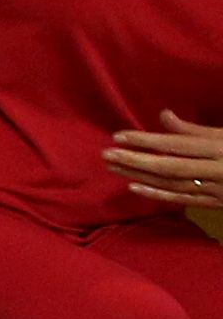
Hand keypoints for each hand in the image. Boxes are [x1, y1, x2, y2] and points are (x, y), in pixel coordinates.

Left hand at [105, 108, 222, 210]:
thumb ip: (194, 130)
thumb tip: (164, 115)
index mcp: (218, 149)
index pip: (176, 144)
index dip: (146, 141)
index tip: (118, 137)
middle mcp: (216, 170)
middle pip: (169, 166)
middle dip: (135, 161)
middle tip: (107, 154)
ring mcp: (216, 190)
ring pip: (171, 184)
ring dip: (140, 176)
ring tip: (113, 167)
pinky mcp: (215, 203)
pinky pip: (182, 199)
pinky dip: (157, 194)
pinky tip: (133, 187)